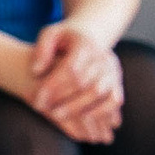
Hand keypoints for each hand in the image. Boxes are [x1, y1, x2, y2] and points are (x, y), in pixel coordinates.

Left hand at [30, 22, 122, 143]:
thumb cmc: (63, 40)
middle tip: (42, 109)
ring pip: (99, 92)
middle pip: (84, 82)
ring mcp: (113, 70)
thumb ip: (41, 49)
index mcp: (86, 44)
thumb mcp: (50, 35)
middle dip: (61, 98)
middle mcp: (104, 56)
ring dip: (77, 107)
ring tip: (56, 116)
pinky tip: (81, 119)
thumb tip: (37, 70)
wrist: (88, 39)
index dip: (53, 86)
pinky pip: (114, 100)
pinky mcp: (118, 82)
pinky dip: (100, 112)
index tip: (36, 99)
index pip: (71, 68)